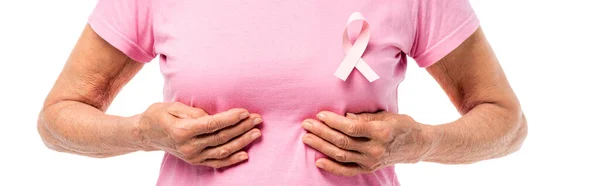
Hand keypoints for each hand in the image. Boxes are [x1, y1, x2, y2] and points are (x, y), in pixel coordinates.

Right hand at [134, 102, 262, 167]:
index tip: (245, 112)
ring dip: (242, 142)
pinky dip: (232, 159)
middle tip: (257, 119)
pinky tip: (245, 154)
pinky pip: (217, 162)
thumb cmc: (159, 115)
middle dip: (242, 128)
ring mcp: (193, 156)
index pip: (213, 125)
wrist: (146, 134)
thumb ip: (193, 111)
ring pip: (223, 150)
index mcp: (183, 130)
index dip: (231, 119)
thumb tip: (212, 115)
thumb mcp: (172, 106)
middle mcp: (189, 146)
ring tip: (256, 132)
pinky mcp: (196, 161)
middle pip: (221, 137)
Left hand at [301, 111, 435, 175]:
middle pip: (342, 141)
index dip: (333, 121)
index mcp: (380, 132)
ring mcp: (371, 161)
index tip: (320, 114)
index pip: (351, 128)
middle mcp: (375, 149)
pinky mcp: (368, 169)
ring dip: (321, 146)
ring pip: (341, 155)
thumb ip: (364, 117)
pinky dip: (331, 167)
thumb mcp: (386, 115)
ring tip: (307, 138)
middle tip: (307, 124)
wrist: (416, 145)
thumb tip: (343, 116)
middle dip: (321, 132)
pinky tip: (318, 161)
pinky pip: (346, 170)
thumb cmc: (400, 125)